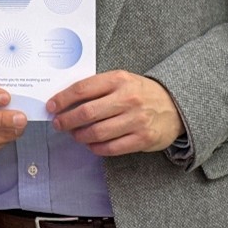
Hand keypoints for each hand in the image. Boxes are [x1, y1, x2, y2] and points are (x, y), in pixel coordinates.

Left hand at [47, 71, 184, 156]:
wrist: (175, 106)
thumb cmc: (141, 93)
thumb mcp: (122, 81)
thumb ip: (98, 88)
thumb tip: (66, 100)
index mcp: (119, 79)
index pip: (82, 89)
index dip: (62, 99)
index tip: (51, 107)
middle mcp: (127, 98)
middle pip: (87, 113)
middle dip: (67, 120)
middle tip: (58, 124)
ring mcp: (136, 120)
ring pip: (97, 132)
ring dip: (80, 136)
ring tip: (74, 135)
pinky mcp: (142, 138)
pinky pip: (111, 147)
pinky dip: (96, 148)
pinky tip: (91, 144)